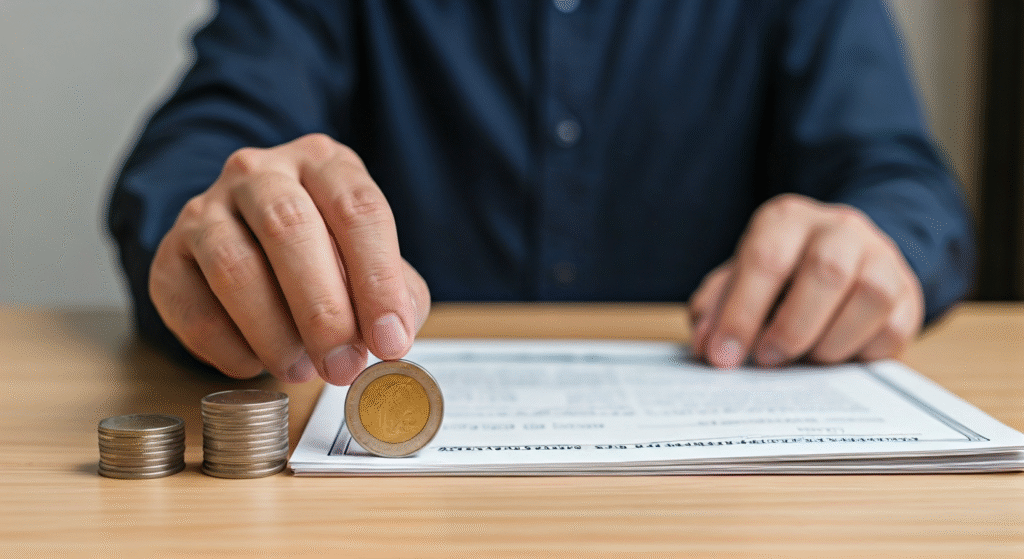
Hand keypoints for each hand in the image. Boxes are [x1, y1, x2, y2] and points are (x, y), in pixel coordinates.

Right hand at [149, 134, 429, 384]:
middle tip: (343, 366)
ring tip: (301, 371)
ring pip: (233, 266)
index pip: (357, 209)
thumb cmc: (328, 257)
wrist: (251, 245)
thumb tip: (392, 338)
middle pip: (289, 227)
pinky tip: (256, 364)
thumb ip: (396, 296)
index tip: (390, 342)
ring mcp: (205, 209)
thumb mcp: (374, 263)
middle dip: (322, 309)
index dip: (378, 281)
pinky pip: (193, 307)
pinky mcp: (167, 256)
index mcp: (324, 163)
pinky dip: (229, 347)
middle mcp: (260, 173)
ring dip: (273, 333)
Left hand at [688, 194, 923, 367]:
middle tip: (768, 360)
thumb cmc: (780, 274)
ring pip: (870, 295)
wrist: (842, 256)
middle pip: (824, 271)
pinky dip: (862, 352)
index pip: (765, 259)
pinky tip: (837, 354)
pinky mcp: (909, 291)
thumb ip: (716, 308)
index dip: (741, 313)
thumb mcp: (738, 280)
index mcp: (786, 219)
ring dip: (830, 341)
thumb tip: (708, 347)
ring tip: (806, 358)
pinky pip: (895, 327)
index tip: (723, 357)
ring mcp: (881, 256)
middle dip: (791, 328)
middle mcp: (838, 228)